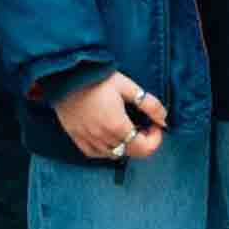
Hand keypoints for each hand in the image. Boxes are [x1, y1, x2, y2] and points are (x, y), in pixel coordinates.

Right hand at [55, 71, 172, 162]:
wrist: (63, 74)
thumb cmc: (96, 78)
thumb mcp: (127, 86)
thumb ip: (150, 104)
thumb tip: (164, 120)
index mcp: (117, 126)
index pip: (144, 148)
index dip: (156, 139)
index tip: (155, 125)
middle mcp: (102, 137)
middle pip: (131, 152)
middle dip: (143, 141)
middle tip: (143, 125)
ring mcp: (87, 137)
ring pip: (114, 154)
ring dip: (125, 146)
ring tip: (126, 129)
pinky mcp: (75, 135)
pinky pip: (94, 153)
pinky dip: (105, 149)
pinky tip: (108, 137)